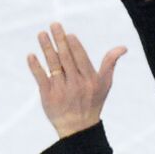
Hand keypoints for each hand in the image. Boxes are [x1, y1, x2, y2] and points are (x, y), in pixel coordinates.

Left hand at [26, 22, 125, 138]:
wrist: (78, 128)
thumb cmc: (92, 101)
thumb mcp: (105, 84)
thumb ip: (110, 63)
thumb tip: (123, 48)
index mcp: (90, 79)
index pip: (81, 59)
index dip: (75, 46)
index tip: (69, 34)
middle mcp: (76, 84)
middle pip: (66, 58)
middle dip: (60, 40)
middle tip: (54, 25)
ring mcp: (61, 90)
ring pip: (53, 66)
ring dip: (46, 49)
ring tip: (41, 34)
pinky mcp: (48, 96)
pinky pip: (41, 79)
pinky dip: (36, 67)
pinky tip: (31, 56)